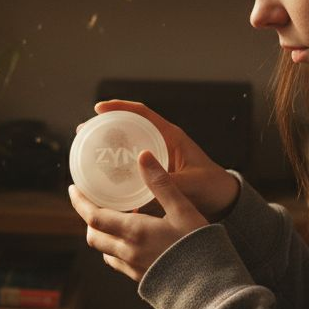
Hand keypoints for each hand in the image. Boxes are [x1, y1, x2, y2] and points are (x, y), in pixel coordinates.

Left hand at [69, 150, 208, 281]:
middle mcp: (128, 252)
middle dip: (88, 219)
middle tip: (92, 203)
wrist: (211, 287)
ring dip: (101, 235)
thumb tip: (143, 156)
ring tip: (110, 221)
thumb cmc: (199, 245)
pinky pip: (117, 263)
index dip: (80, 202)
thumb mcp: (183, 209)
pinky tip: (128, 242)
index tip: (74, 189)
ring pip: (104, 251)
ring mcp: (133, 268)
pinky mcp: (141, 279)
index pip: (94, 217)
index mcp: (134, 232)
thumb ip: (161, 183)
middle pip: (93, 235)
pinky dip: (114, 250)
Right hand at [89, 100, 240, 220]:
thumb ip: (169, 183)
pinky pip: (131, 166)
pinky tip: (101, 178)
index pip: (142, 113)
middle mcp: (161, 143)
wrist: (224, 201)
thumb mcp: (191, 183)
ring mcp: (157, 157)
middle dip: (105, 126)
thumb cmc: (213, 187)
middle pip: (129, 126)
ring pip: (127, 146)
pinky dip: (116, 168)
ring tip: (86, 150)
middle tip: (84, 131)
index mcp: (171, 136)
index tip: (99, 108)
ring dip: (108, 147)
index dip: (120, 107)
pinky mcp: (154, 172)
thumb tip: (145, 187)